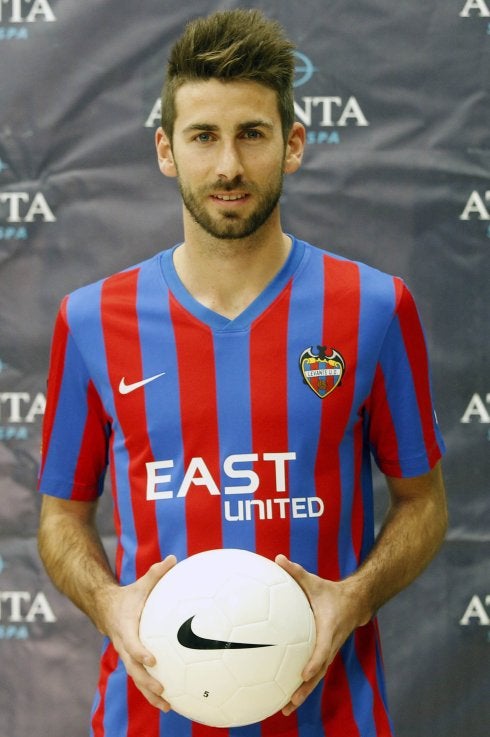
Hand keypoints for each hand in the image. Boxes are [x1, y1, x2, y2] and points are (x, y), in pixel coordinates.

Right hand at [100, 555, 176, 710]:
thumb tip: (174, 558)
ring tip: (168, 706)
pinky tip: (170, 702)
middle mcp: (124, 646)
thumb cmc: (128, 596)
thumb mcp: (140, 584)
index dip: (140, 652)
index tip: (152, 659)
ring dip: (150, 693)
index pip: (132, 643)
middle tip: (163, 690)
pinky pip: (141, 678)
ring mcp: (127, 656)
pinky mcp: (132, 661)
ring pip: (137, 678)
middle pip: (134, 668)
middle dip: (146, 681)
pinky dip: (151, 691)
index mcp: (126, 628)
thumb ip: (156, 573)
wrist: (105, 609)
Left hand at [275, 554, 361, 715]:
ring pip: (316, 678)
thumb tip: (277, 558)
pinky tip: (286, 695)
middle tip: (289, 704)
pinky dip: (303, 686)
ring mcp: (328, 652)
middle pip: (318, 672)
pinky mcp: (324, 655)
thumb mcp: (314, 581)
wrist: (355, 603)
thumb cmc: (331, 592)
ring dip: (303, 694)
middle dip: (305, 689)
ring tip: (284, 709)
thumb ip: (296, 571)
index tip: (304, 673)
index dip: (314, 661)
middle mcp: (330, 645)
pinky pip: (314, 673)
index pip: (322, 649)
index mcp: (328, 629)